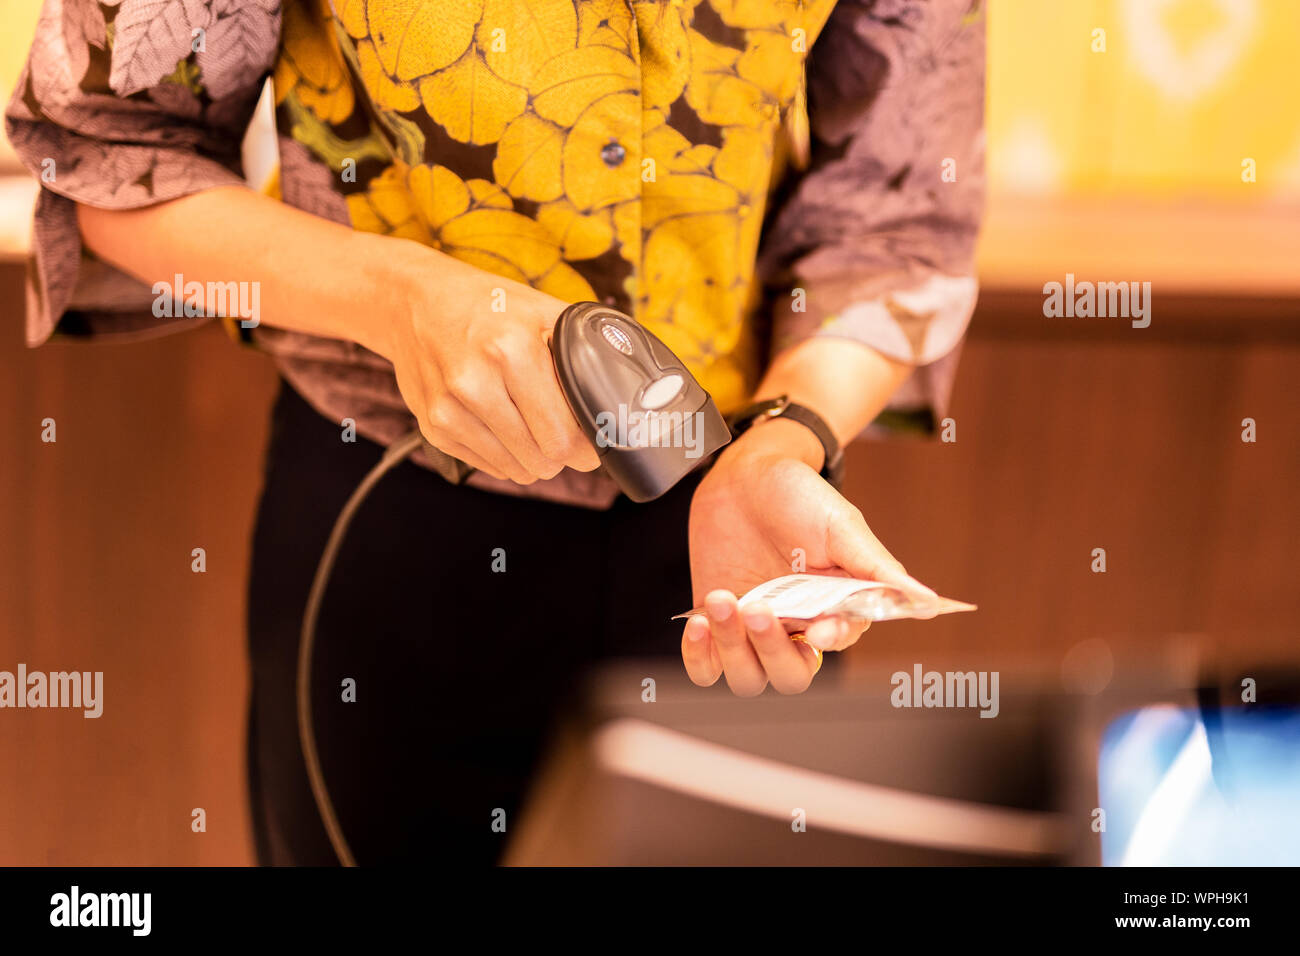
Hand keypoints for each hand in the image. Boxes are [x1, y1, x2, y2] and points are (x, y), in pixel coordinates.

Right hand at [378, 245, 600, 483]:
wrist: (415, 301)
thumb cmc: (489, 306)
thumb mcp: (543, 312)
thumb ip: (584, 350)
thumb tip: (621, 395)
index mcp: (511, 351)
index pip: (562, 436)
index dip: (587, 446)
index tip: (592, 442)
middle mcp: (474, 383)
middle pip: (543, 459)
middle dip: (565, 455)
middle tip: (568, 435)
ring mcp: (449, 409)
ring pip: (517, 471)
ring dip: (536, 459)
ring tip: (536, 428)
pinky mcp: (433, 427)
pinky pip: (490, 467)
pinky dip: (507, 456)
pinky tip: (507, 427)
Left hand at [681, 418, 937, 695]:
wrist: (744, 475)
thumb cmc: (798, 495)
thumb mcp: (841, 525)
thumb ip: (877, 568)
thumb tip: (927, 601)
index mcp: (835, 607)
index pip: (838, 642)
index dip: (829, 640)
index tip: (817, 625)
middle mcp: (796, 626)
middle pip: (790, 675)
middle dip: (772, 650)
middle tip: (756, 608)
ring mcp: (753, 629)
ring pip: (747, 677)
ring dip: (733, 647)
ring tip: (721, 599)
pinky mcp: (716, 624)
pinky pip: (706, 668)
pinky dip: (699, 656)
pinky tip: (699, 622)